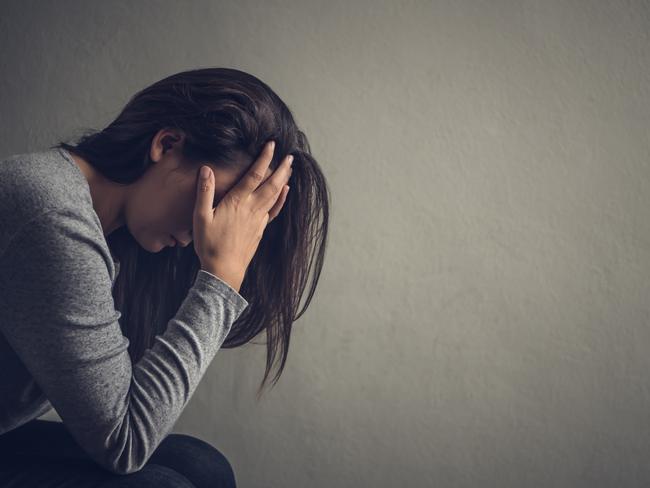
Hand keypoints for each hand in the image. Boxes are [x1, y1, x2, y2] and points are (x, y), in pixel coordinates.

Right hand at [192, 141, 292, 290]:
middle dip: (281, 168)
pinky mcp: (260, 229)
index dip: (264, 158)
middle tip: (290, 155)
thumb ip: (204, 192)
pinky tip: (285, 192)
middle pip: (271, 183)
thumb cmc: (210, 244)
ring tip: (290, 168)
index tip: (271, 145)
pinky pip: (274, 210)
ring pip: (275, 195)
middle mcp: (252, 208)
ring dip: (283, 180)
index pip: (254, 174)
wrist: (224, 270)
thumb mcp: (201, 217)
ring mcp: (258, 219)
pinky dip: (281, 199)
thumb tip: (206, 169)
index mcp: (237, 202)